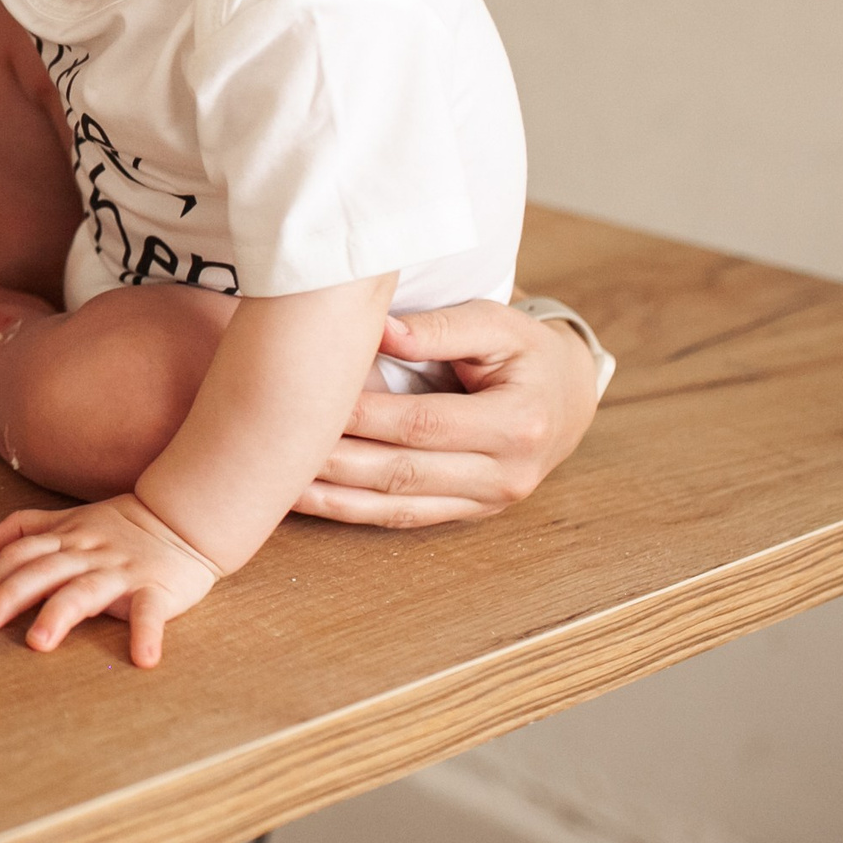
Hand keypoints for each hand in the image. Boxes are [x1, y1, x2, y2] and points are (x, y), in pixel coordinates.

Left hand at [0, 494, 221, 664]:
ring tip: (38, 643)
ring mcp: (123, 572)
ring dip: (61, 614)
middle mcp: (89, 554)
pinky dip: (148, 633)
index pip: (23, 554)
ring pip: (86, 591)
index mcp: (68, 539)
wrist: (183, 517)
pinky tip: (143, 659)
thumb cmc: (122, 524)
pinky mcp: (158, 589)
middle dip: (10, 596)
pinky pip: (152, 612)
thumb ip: (29, 528)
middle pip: (43, 573)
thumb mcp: (72, 518)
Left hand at [296, 300, 600, 527]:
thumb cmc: (525, 351)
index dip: (363, 413)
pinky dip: (350, 512)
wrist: (569, 395)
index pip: (423, 423)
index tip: (309, 398)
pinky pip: (402, 519)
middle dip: (335, 458)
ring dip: (332, 497)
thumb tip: (379, 329)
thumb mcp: (498, 323)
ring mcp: (487, 501)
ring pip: (397, 506)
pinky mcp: (468, 513)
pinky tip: (306, 499)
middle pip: (403, 470)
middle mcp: (505, 473)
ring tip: (275, 481)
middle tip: (273, 441)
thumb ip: (440, 327)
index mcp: (517, 423)